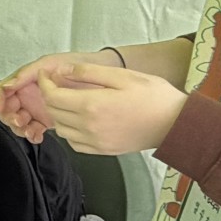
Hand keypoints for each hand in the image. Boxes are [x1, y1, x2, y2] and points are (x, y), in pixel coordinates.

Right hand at [0, 53, 99, 143]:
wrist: (102, 75)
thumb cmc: (77, 63)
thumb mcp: (50, 63)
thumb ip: (27, 73)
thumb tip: (9, 84)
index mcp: (25, 79)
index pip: (1, 90)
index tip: (3, 109)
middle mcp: (29, 93)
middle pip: (7, 109)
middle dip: (10, 118)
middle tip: (21, 122)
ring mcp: (37, 106)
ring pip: (18, 122)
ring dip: (21, 128)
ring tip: (32, 130)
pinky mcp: (46, 118)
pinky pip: (32, 129)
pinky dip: (32, 134)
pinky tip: (38, 135)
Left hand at [30, 60, 185, 156]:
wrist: (175, 124)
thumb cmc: (154, 97)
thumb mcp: (122, 75)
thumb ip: (89, 72)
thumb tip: (63, 70)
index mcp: (92, 106)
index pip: (52, 96)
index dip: (45, 83)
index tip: (47, 74)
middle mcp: (89, 127)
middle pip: (54, 113)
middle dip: (50, 96)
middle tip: (58, 83)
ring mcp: (95, 142)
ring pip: (61, 130)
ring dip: (59, 114)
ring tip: (70, 100)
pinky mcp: (103, 151)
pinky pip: (74, 144)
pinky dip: (70, 131)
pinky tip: (80, 119)